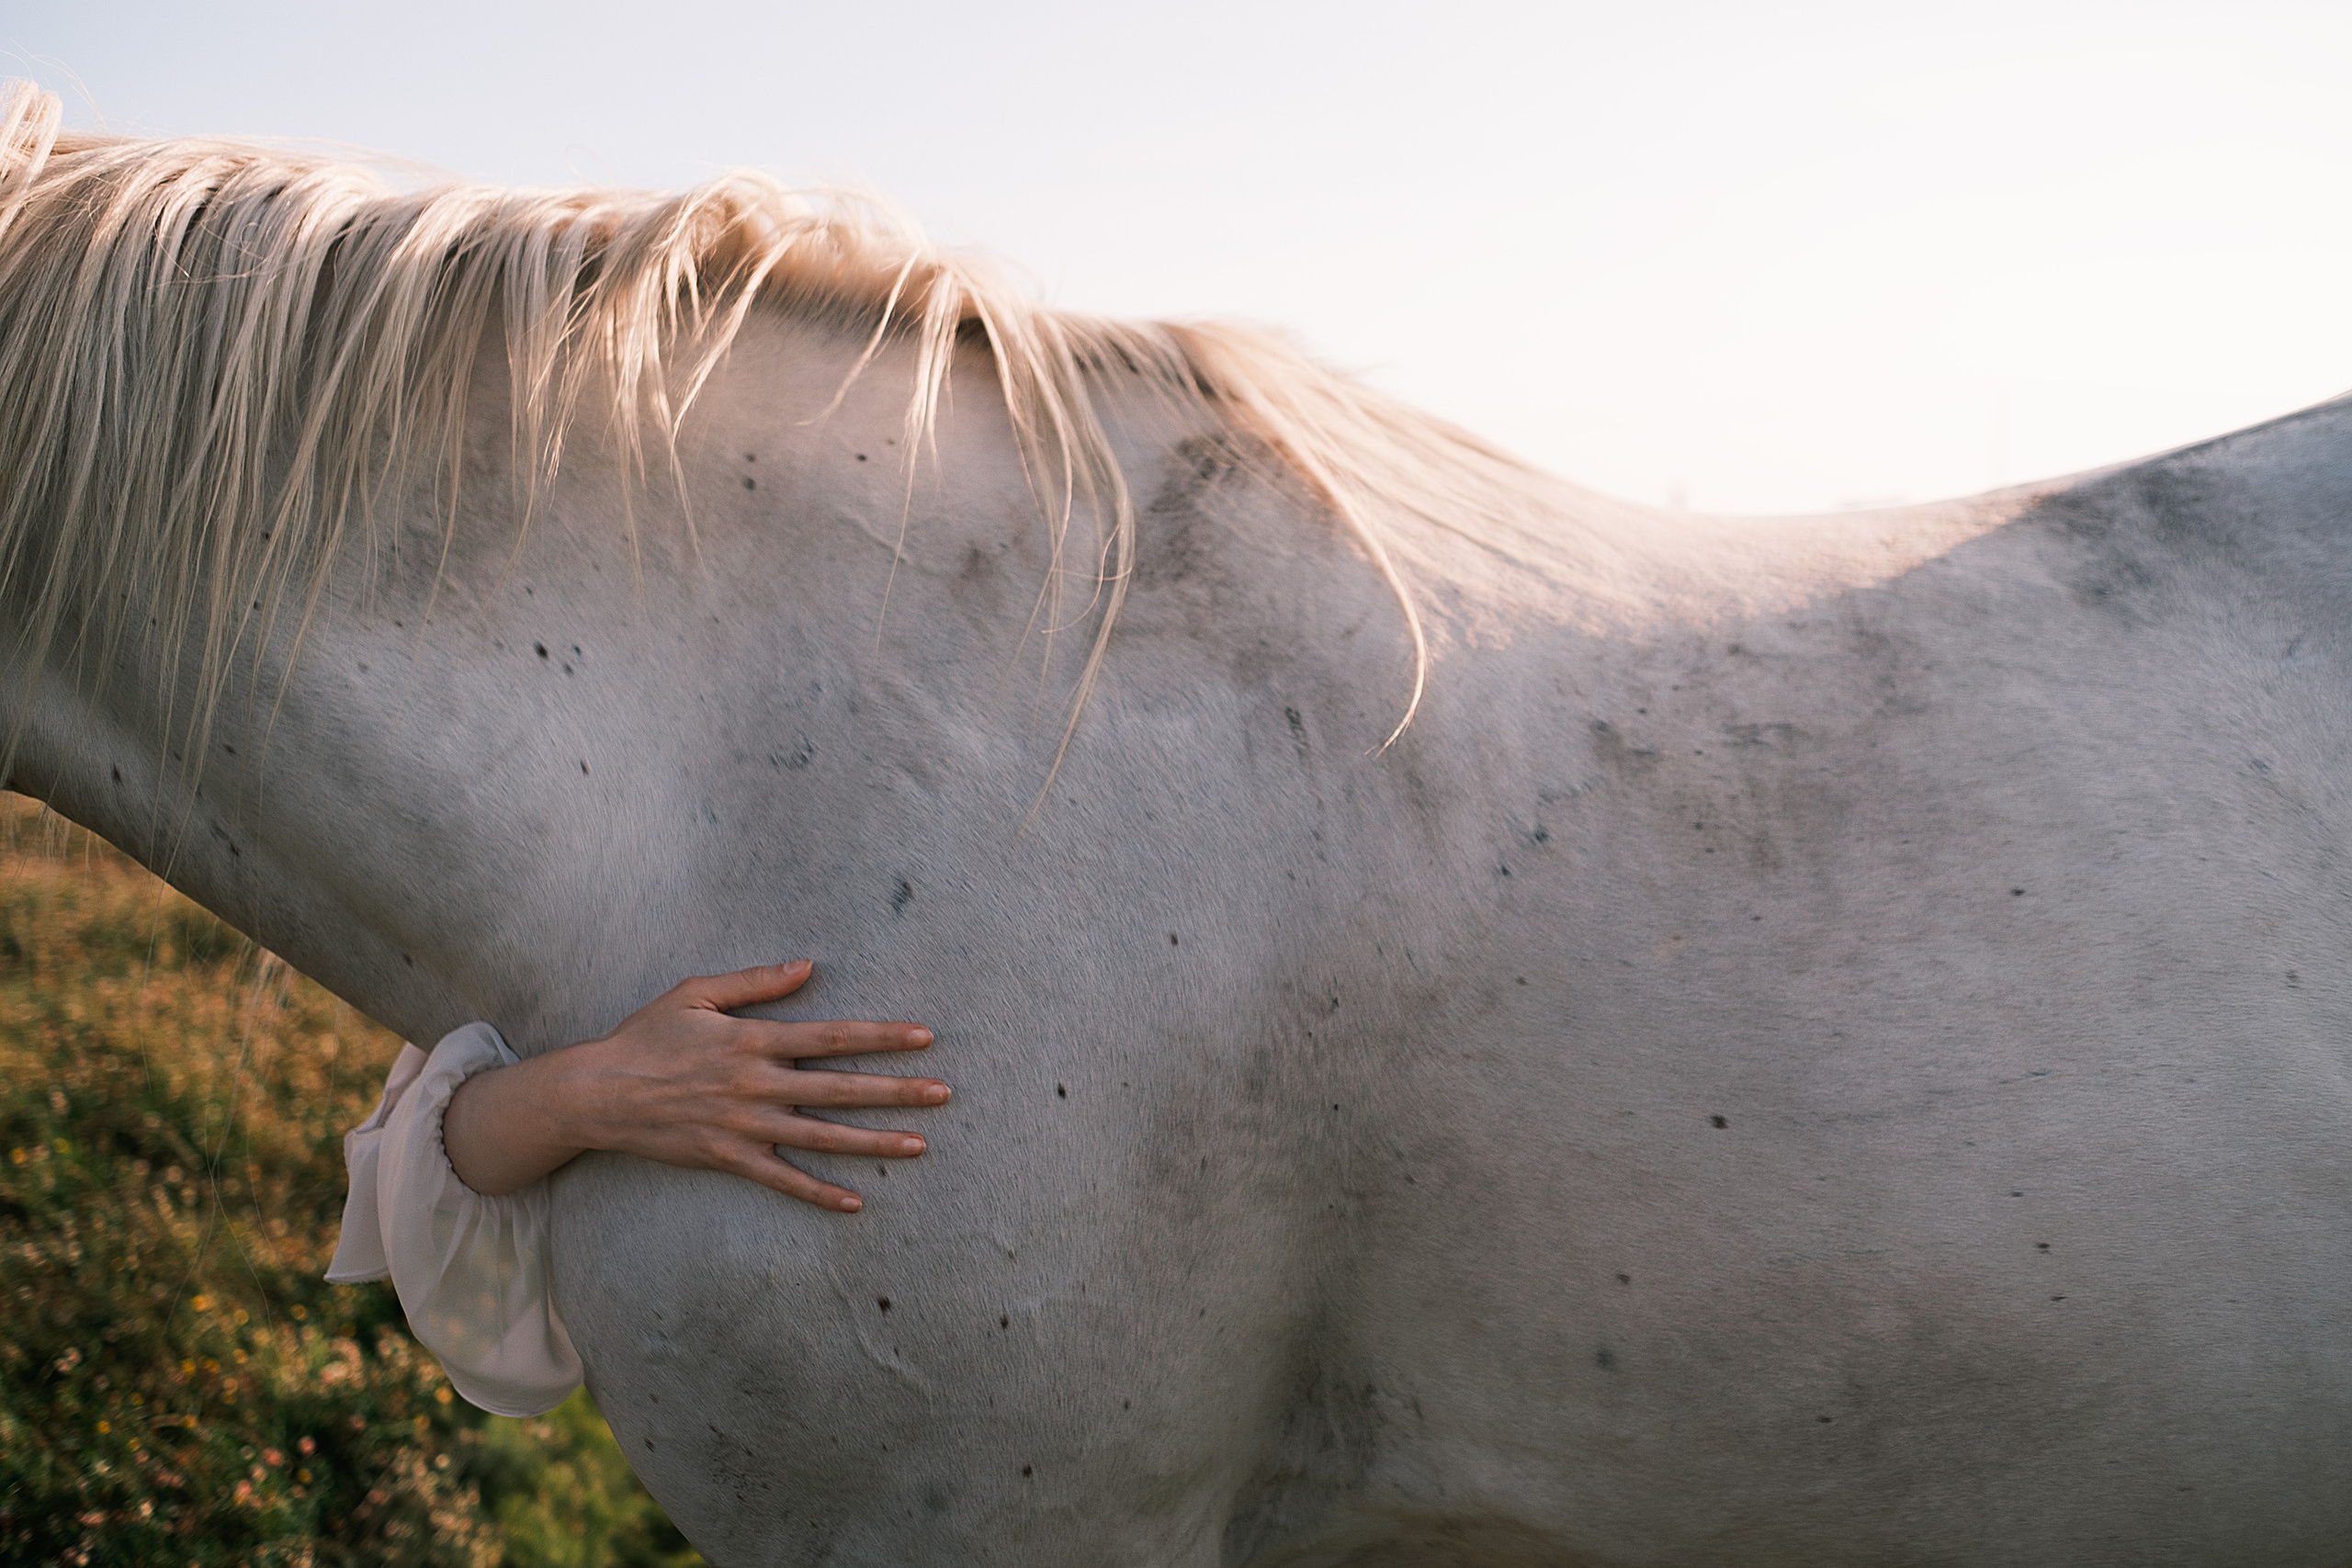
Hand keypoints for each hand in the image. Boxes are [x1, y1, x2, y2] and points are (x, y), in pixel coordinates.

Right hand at [442, 962, 943, 1211]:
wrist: (599, 1093)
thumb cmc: (648, 1035)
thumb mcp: (697, 993)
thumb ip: (755, 982)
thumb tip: (808, 966)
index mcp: (753, 1040)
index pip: (831, 1037)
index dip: (880, 1037)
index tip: (924, 1037)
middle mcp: (757, 1085)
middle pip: (839, 1089)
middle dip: (895, 1091)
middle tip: (944, 1094)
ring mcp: (746, 1127)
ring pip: (822, 1137)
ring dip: (873, 1142)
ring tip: (919, 1146)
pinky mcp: (729, 1159)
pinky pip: (783, 1180)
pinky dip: (818, 1193)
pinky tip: (855, 1202)